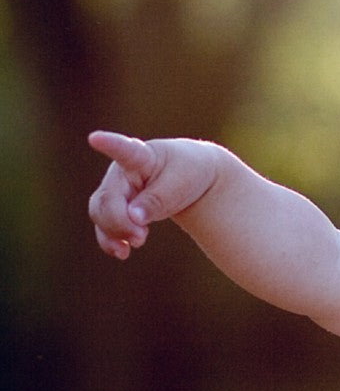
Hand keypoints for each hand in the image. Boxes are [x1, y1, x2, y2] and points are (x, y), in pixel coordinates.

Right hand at [87, 131, 218, 258]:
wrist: (192, 177)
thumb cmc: (188, 172)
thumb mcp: (181, 183)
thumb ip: (157, 200)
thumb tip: (133, 218)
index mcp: (141, 156)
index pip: (124, 150)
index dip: (110, 144)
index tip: (96, 137)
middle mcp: (121, 172)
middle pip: (107, 198)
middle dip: (119, 221)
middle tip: (141, 237)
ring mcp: (114, 190)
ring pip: (100, 213)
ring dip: (114, 232)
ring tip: (137, 243)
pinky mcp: (115, 208)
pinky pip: (104, 226)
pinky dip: (111, 240)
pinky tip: (122, 253)